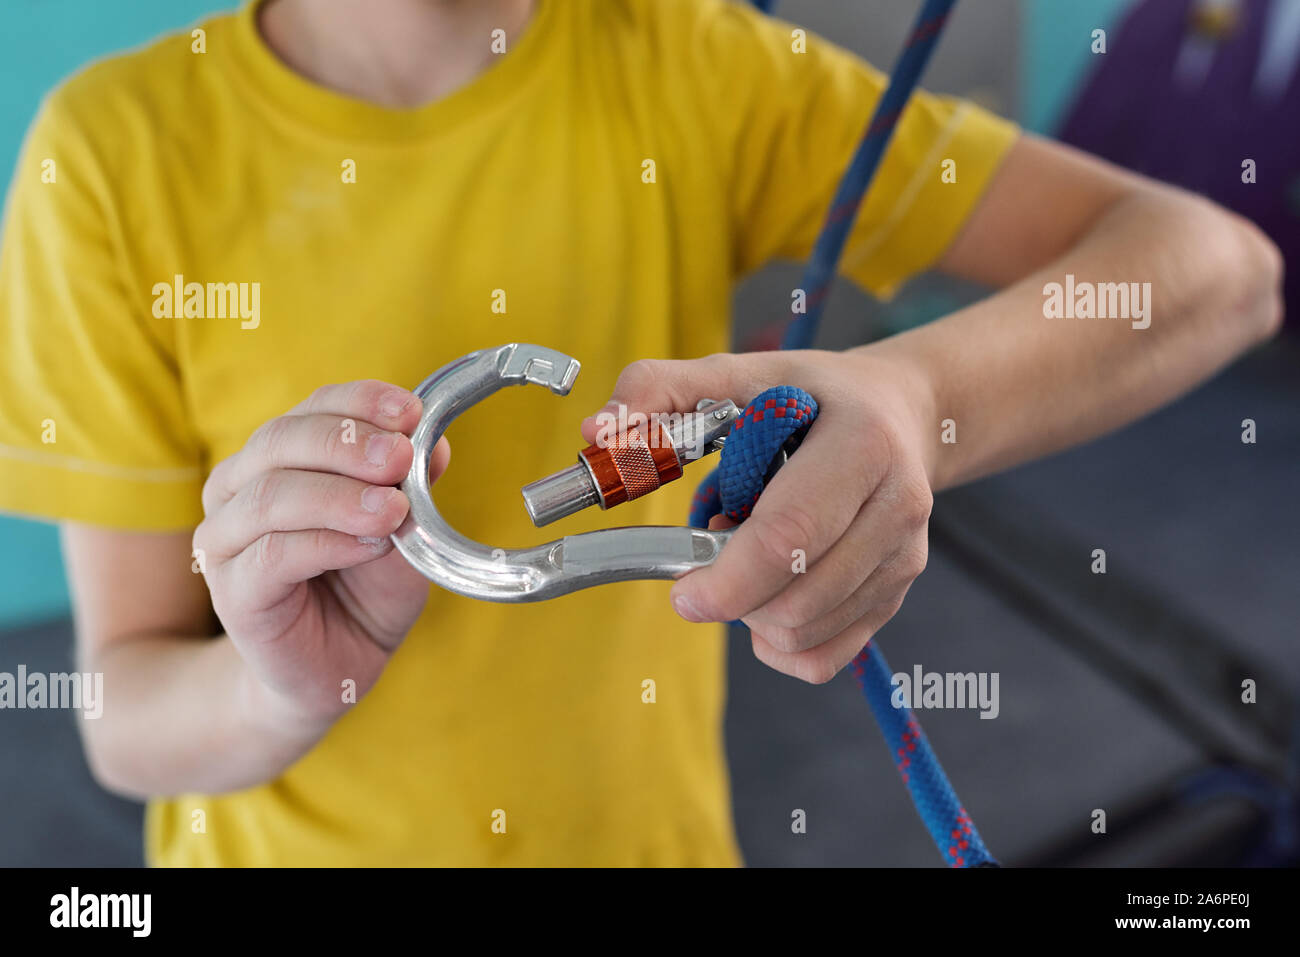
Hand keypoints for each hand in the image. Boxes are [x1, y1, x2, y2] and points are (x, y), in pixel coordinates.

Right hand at [193, 380, 448, 727]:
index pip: (310, 409)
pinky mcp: (232, 591)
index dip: (359, 402)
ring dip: (340, 496)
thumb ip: (411, 487)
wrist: (335, 668)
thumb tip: (435, 442)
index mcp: (277, 459)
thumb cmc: (364, 591)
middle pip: (281, 441)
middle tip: (399, 456)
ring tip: (394, 510)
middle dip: (347, 442)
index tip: (411, 411)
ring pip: (271, 496)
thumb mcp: (404, 531)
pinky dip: (327, 542)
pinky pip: (273, 554)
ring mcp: (225, 540)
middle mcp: (238, 489)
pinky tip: (370, 545)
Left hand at [584, 350, 936, 683]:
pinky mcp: (898, 593)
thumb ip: (661, 390)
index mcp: (861, 445)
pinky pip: (822, 658)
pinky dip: (779, 643)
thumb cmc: (813, 395)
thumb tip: (597, 433)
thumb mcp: (739, 374)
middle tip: (716, 547)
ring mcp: (905, 556)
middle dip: (734, 594)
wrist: (902, 413)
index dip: (725, 578)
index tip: (683, 590)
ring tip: (751, 554)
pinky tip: (772, 594)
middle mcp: (897, 504)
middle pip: (796, 599)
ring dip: (754, 612)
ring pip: (804, 634)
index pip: (788, 537)